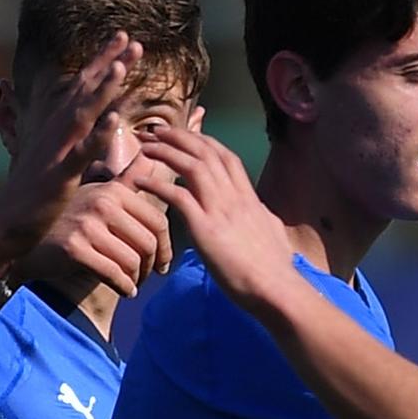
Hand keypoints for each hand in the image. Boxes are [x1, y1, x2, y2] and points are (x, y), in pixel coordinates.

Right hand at [0, 34, 140, 274]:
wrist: (4, 225)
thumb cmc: (31, 193)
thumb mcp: (49, 155)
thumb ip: (65, 133)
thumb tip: (76, 115)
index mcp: (56, 125)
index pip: (82, 85)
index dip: (103, 60)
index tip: (125, 38)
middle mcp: (55, 131)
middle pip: (84, 90)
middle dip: (108, 64)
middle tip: (133, 40)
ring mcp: (56, 151)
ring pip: (82, 114)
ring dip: (102, 90)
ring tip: (122, 67)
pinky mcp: (59, 176)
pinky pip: (81, 153)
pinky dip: (98, 135)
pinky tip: (114, 120)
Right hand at [19, 179, 174, 303]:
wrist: (25, 245)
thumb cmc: (67, 222)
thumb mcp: (96, 195)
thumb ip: (126, 180)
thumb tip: (151, 155)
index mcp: (112, 190)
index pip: (157, 221)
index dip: (166, 247)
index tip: (162, 263)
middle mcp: (101, 203)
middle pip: (148, 242)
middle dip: (152, 266)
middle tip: (148, 277)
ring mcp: (86, 225)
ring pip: (132, 260)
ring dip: (137, 279)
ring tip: (133, 285)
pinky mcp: (74, 248)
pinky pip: (113, 274)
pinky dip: (124, 287)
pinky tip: (125, 291)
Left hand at [123, 126, 301, 311]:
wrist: (276, 288)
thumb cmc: (275, 269)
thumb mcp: (273, 233)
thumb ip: (263, 218)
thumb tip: (264, 215)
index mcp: (249, 197)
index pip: (226, 156)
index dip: (204, 141)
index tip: (186, 135)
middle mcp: (235, 196)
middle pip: (206, 152)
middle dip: (180, 136)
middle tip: (157, 130)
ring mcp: (220, 209)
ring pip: (192, 166)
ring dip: (167, 152)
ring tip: (146, 146)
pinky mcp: (205, 228)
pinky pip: (178, 196)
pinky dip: (158, 185)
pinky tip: (141, 182)